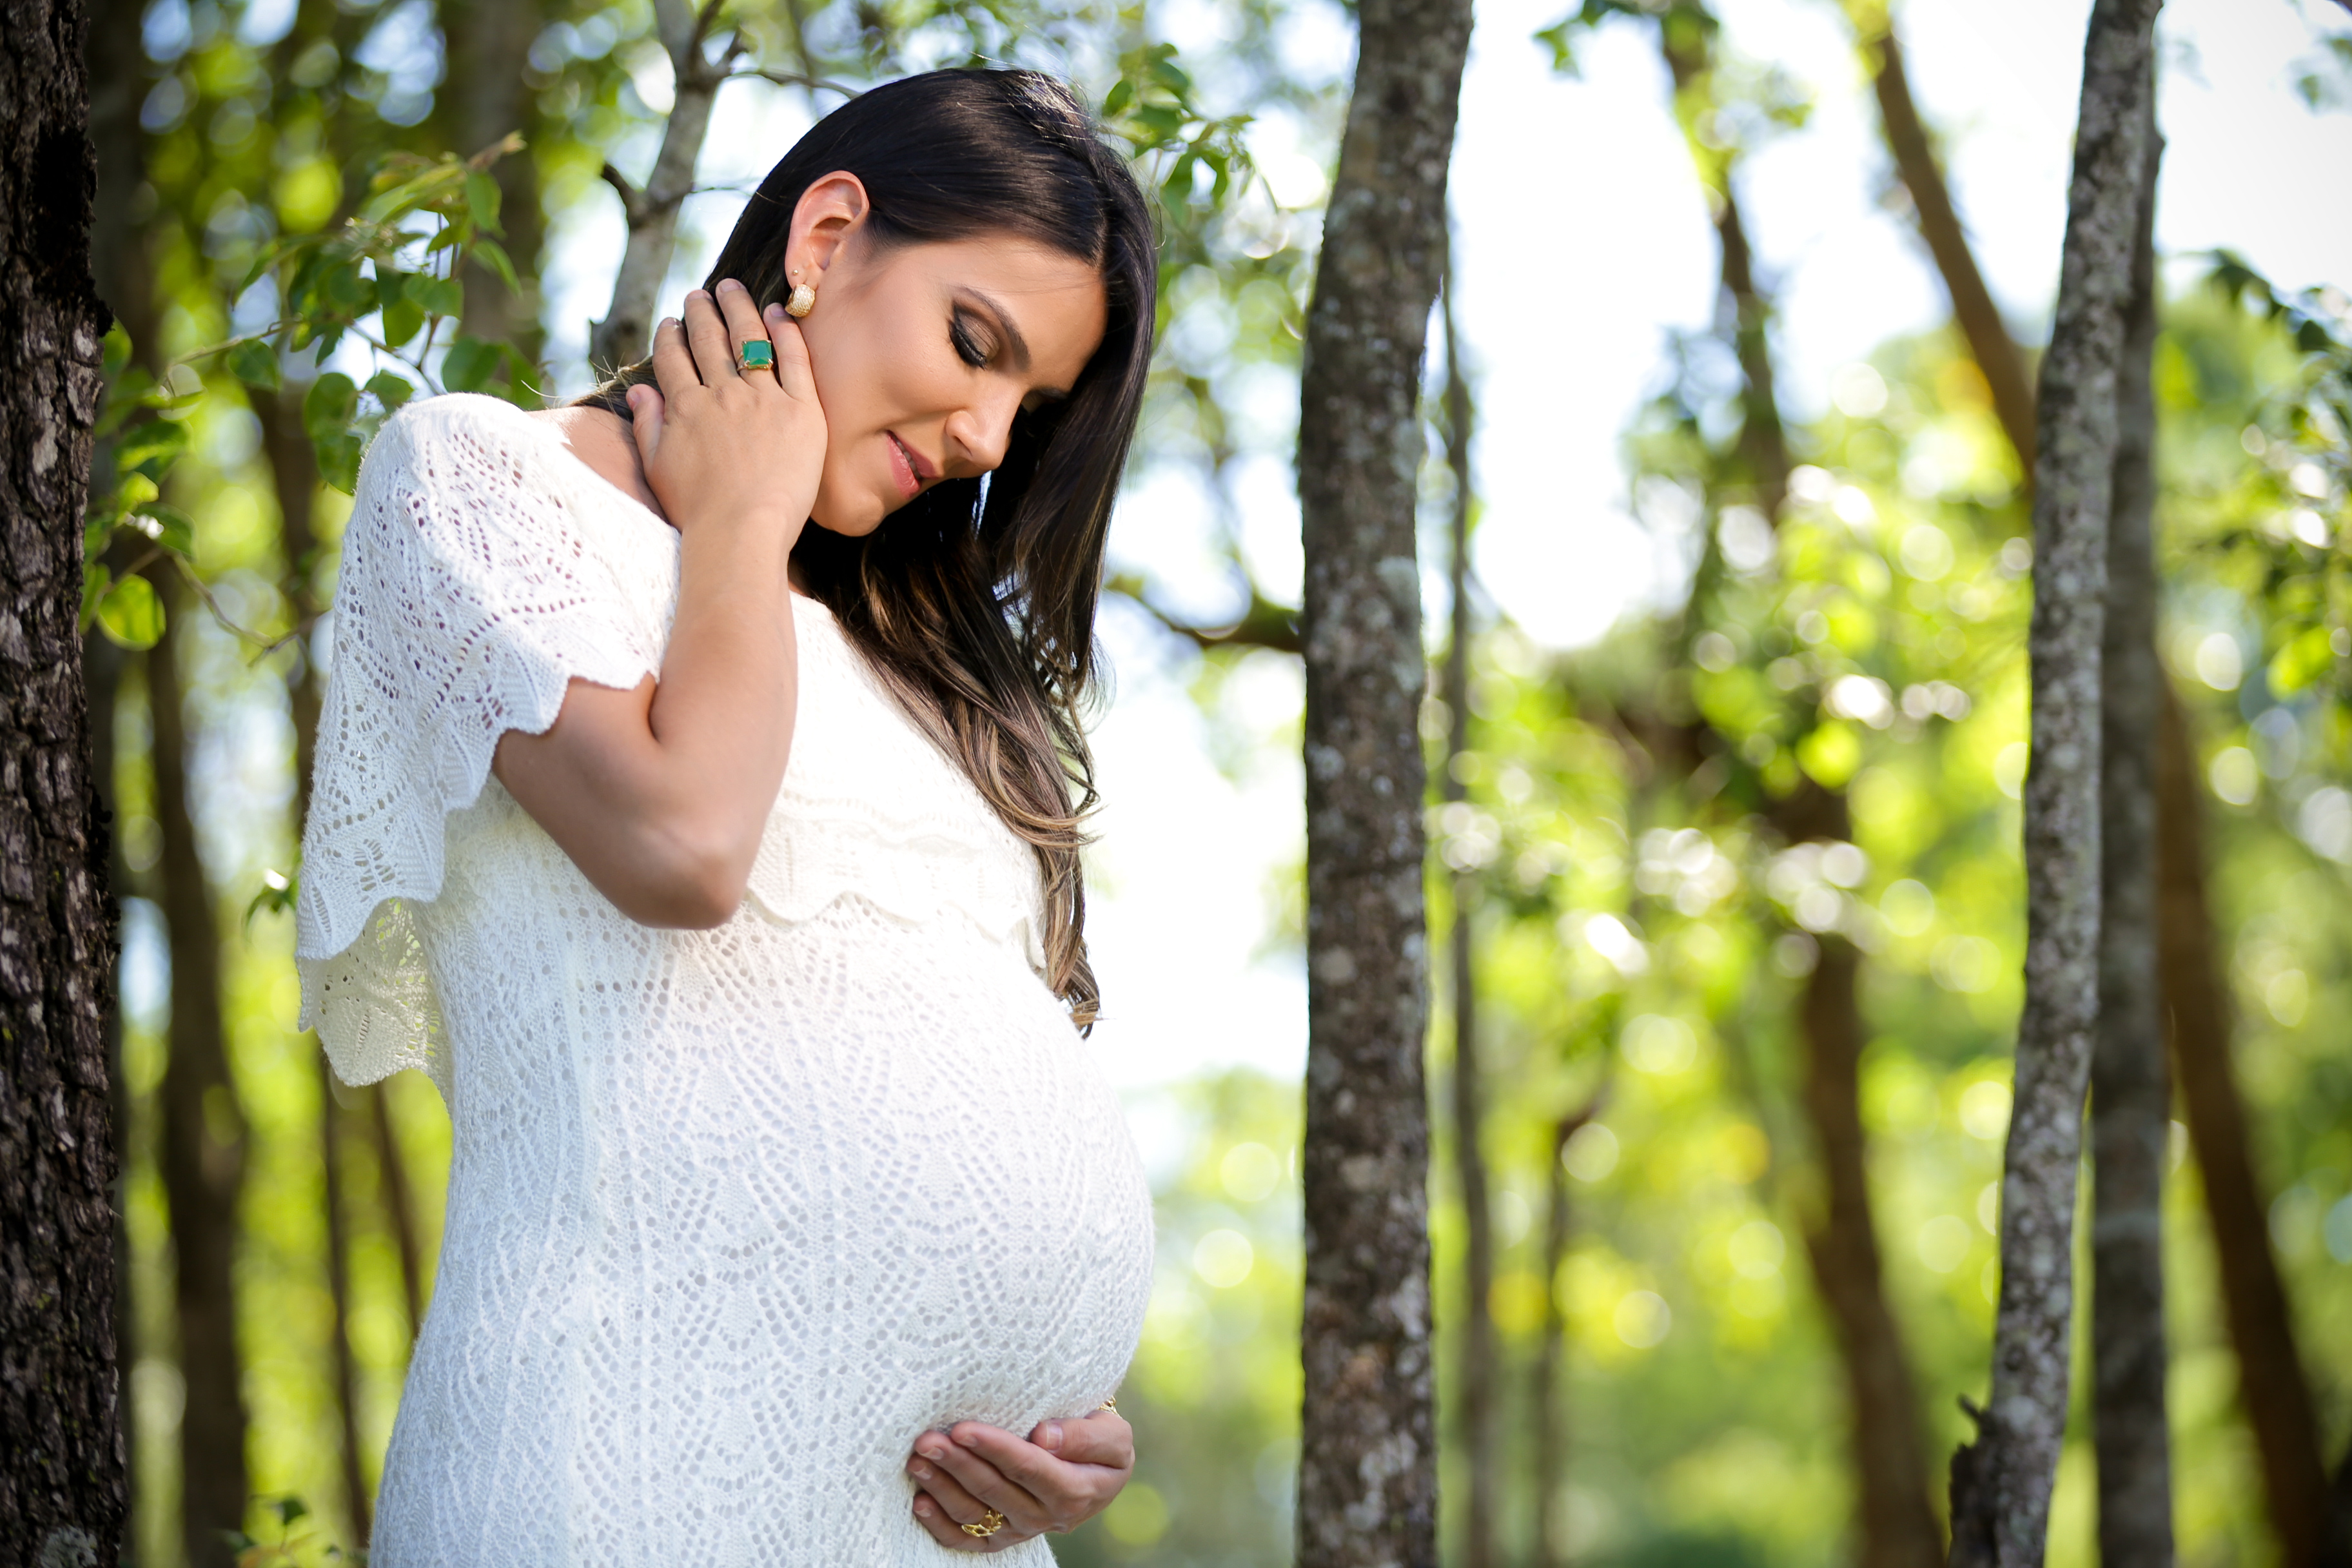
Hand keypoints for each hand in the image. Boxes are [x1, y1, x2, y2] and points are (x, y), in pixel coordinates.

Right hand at [627, 278, 824, 546]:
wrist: (742, 532)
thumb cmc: (698, 512)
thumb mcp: (658, 468)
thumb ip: (648, 425)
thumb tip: (638, 390)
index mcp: (686, 407)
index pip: (674, 358)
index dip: (671, 336)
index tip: (671, 323)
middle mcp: (722, 394)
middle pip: (709, 340)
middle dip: (702, 311)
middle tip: (701, 294)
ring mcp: (763, 399)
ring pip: (748, 339)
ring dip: (737, 309)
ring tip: (731, 289)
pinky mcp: (801, 411)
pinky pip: (795, 360)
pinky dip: (785, 332)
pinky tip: (778, 313)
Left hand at [905, 1408, 1134, 1551]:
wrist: (1098, 1470)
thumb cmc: (1101, 1443)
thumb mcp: (1113, 1434)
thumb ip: (1086, 1436)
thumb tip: (1044, 1437)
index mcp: (1075, 1490)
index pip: (1028, 1467)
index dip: (995, 1449)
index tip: (963, 1428)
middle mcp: (1045, 1516)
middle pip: (994, 1490)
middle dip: (958, 1464)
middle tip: (927, 1440)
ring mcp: (1020, 1529)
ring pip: (975, 1513)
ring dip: (942, 1488)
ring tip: (917, 1461)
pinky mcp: (1001, 1537)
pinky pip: (967, 1539)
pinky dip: (940, 1525)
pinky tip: (920, 1501)